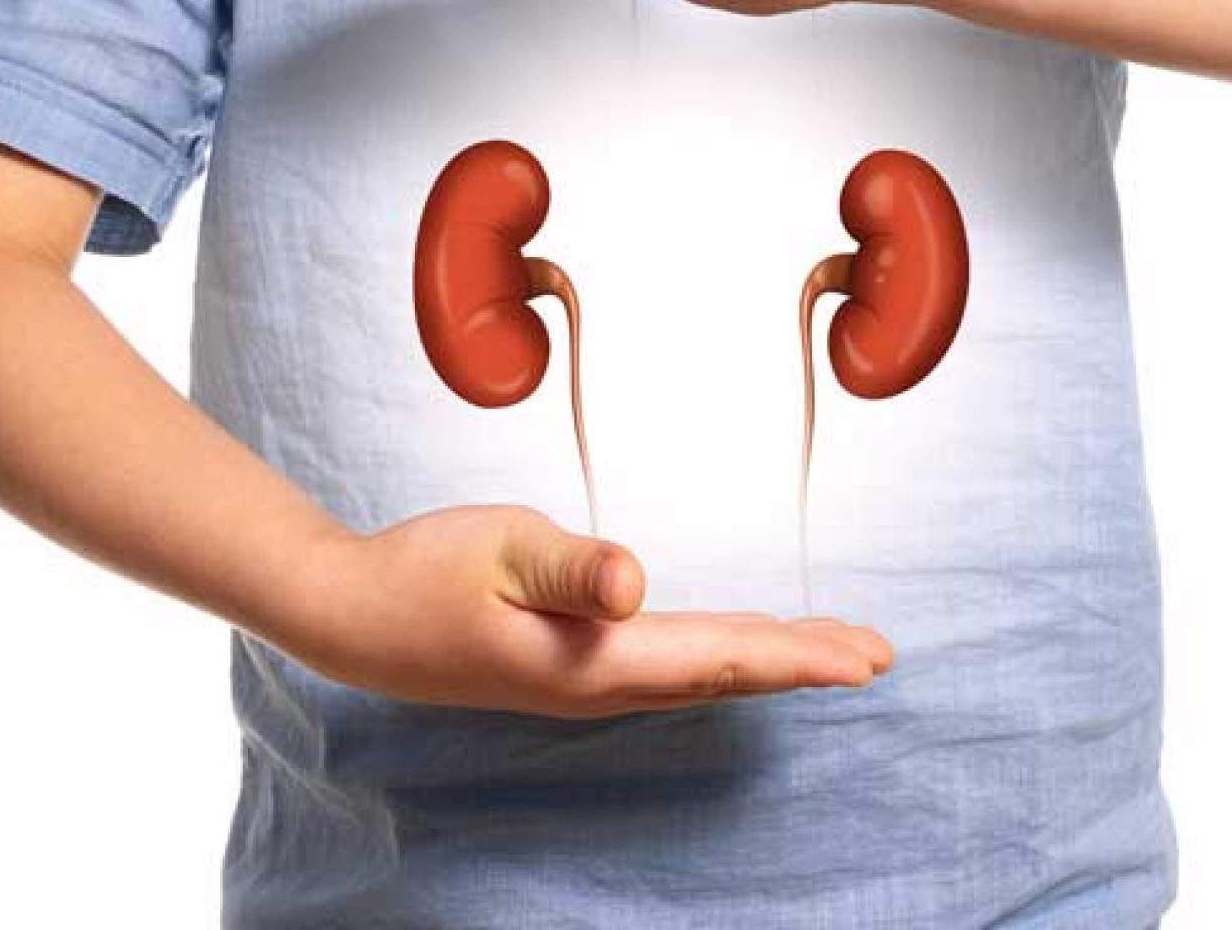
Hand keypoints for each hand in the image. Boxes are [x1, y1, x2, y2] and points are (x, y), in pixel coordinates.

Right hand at [293, 504, 893, 719]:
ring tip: (830, 653)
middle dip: (803, 664)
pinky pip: (671, 669)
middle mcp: (599, 685)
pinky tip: (734, 653)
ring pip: (701, 675)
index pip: (719, 656)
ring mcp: (583, 683)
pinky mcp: (568, 669)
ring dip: (768, 663)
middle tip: (878, 656)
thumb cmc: (423, 572)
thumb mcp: (498, 547)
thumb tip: (636, 585)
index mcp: (593, 660)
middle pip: (725, 674)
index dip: (797, 656)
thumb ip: (570, 564)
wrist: (353, 618)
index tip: (865, 659)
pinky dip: (723, 660)